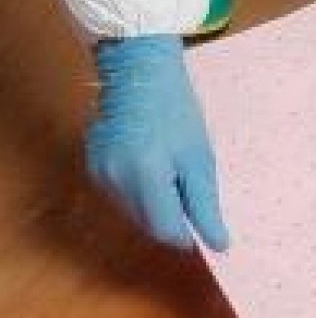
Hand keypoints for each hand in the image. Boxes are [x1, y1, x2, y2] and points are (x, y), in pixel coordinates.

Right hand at [85, 35, 229, 251]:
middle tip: (193, 194)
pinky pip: (121, 196)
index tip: (206, 227)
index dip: (188, 235)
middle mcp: (115, 180)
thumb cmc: (178, 112)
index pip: (166, 229)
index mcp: (145, 176)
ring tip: (173, 173)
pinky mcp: (93, 167)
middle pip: (148, 224)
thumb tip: (219, 245)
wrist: (140, 72)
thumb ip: (205, 205)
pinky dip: (141, 193)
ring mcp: (99, 174)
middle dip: (173, 220)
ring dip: (157, 207)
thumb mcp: (200, 159)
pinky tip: (153, 167)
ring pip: (134, 213)